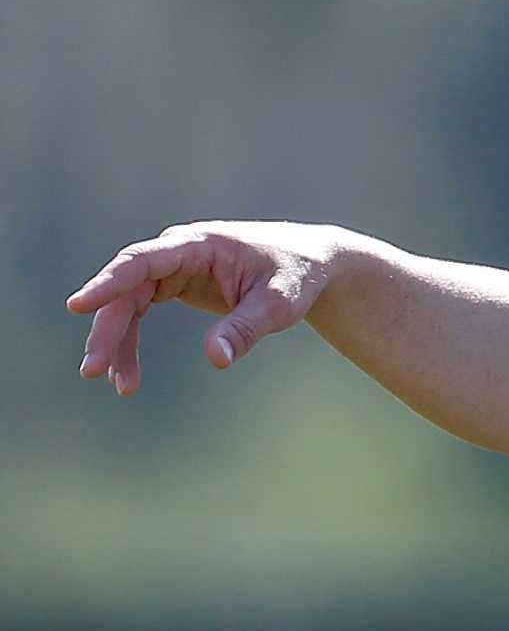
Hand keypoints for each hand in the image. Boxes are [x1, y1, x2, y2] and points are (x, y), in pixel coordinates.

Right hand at [69, 221, 349, 394]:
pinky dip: (131, 344)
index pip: (142, 261)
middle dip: (108, 331)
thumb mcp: (279, 304)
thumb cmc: (296, 276)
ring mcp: (173, 269)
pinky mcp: (176, 286)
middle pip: (127, 290)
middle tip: (92, 371)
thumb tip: (215, 359)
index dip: (108, 282)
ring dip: (118, 344)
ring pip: (128, 305)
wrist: (309, 264)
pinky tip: (127, 377)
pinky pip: (139, 314)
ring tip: (119, 386)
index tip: (77, 305)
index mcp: (198, 244)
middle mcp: (177, 252)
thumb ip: (246, 328)